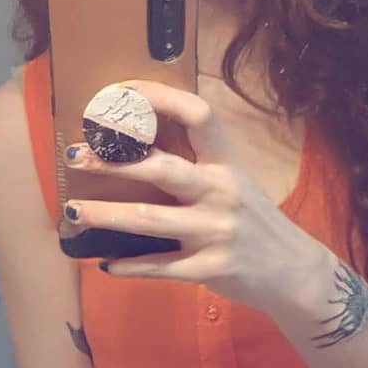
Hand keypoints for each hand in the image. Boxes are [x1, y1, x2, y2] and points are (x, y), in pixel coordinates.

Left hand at [63, 78, 330, 313]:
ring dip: (105, 214)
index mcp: (225, 163)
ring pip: (149, 220)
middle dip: (113, 161)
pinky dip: (130, 266)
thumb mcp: (235, 184)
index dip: (157, 99)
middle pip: (161, 169)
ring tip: (73, 210)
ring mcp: (215, 232)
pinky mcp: (209, 269)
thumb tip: (135, 147)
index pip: (197, 114)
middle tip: (75, 156)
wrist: (294, 273)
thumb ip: (197, 166)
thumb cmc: (254, 223)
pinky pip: (160, 267)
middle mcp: (221, 192)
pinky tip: (105, 264)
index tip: (118, 94)